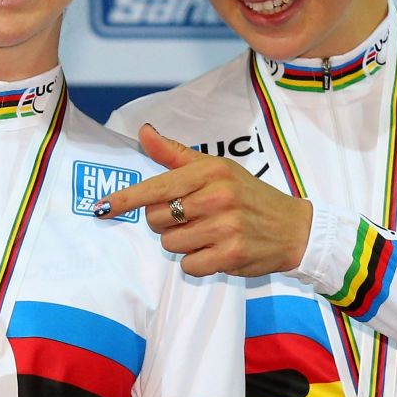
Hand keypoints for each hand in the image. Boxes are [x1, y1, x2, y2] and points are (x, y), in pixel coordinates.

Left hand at [97, 125, 313, 278]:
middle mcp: (217, 196)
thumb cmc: (248, 195)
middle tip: (193, 217)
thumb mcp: (217, 168)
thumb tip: (143, 132)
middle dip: (166, 222)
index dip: (126, 199)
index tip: (101, 208)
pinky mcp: (232, 254)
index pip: (157, 187)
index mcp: (210, 172)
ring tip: (209, 233)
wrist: (294, 228)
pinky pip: (189, 264)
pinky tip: (217, 250)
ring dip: (183, 243)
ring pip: (170, 243)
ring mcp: (226, 226)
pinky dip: (197, 262)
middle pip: (156, 219)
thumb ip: (175, 154)